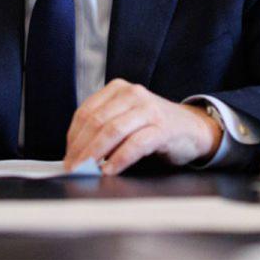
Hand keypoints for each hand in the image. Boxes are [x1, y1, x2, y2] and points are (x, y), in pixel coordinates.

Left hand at [62, 79, 221, 174]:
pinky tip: (109, 170)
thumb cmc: (154, 126)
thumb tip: (76, 153)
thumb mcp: (126, 118)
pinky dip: (119, 159)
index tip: (67, 156)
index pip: (86, 112)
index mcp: (118, 89)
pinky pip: (135, 144)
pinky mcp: (162, 128)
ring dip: (95, 154)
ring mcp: (148, 109)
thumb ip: (104, 128)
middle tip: (72, 168)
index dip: (73, 137)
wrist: (192, 128)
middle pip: (97, 121)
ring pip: (113, 131)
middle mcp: (132, 93)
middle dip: (81, 148)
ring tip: (86, 170)